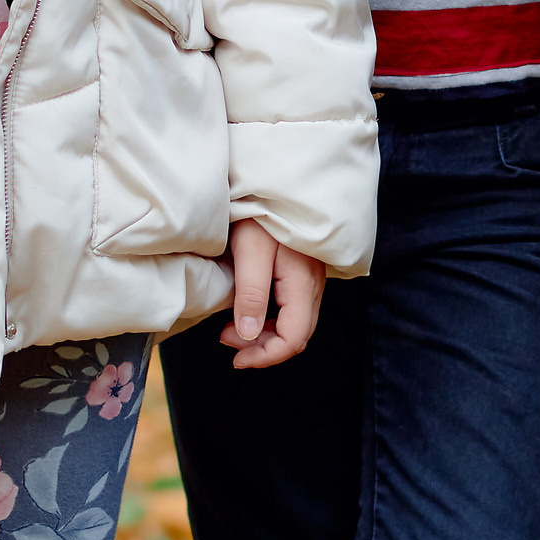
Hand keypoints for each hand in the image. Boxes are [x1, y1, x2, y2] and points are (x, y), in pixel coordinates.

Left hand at [221, 219, 326, 371]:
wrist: (276, 181)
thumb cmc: (261, 210)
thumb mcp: (250, 250)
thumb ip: (251, 293)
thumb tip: (247, 335)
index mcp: (302, 283)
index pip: (293, 338)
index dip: (265, 356)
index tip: (235, 358)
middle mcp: (313, 285)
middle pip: (297, 335)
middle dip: (262, 347)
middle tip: (226, 339)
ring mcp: (312, 279)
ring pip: (296, 324)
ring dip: (265, 334)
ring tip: (231, 328)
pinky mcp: (304, 272)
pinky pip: (294, 308)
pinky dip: (272, 319)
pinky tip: (248, 310)